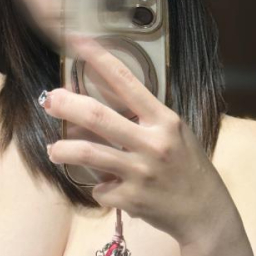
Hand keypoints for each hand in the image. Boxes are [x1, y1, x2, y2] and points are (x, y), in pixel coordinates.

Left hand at [40, 32, 236, 246]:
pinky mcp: (131, 199)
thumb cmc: (189, 168)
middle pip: (98, 117)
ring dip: (62, 149)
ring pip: (88, 153)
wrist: (205, 212)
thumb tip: (100, 104)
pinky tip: (105, 187)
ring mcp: (141, 172)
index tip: (77, 42)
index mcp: (165, 121)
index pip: (128, 82)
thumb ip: (144, 119)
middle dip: (66, 105)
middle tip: (49, 100)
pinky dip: (98, 187)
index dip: (99, 59)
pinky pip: (100, 189)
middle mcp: (153, 144)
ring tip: (54, 150)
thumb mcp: (175, 134)